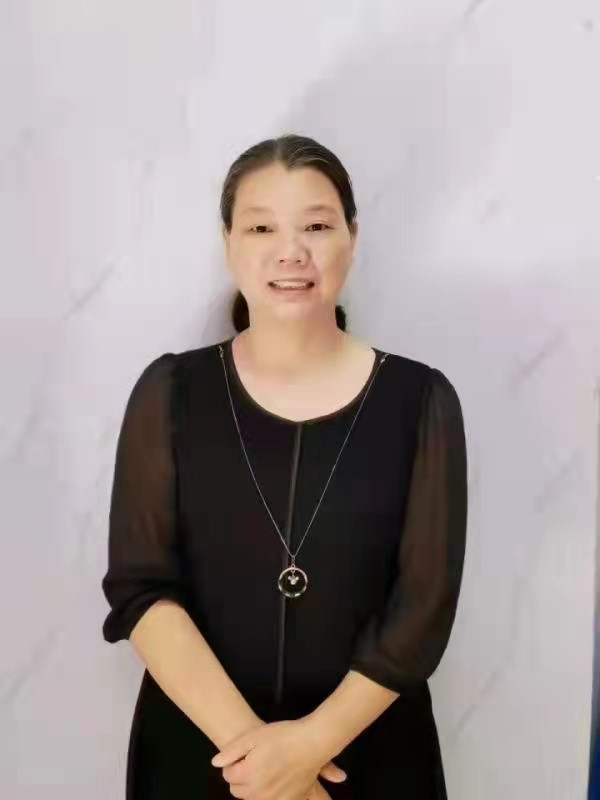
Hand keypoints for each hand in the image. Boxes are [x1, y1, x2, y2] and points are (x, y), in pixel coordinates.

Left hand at [211, 718, 345, 799]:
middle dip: (241, 776)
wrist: (313, 742)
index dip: (234, 762)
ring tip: (265, 767)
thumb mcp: (254, 736)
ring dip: (253, 787)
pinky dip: (267, 793)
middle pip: (237, 790)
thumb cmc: (284, 736)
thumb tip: (215, 763)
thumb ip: (232, 751)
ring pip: (251, 798)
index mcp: (249, 775)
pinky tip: (275, 778)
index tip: (245, 753)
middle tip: (255, 759)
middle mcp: (259, 792)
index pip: (228, 775)